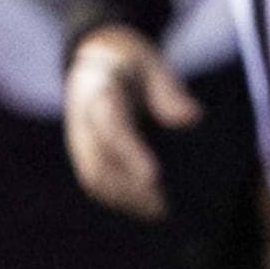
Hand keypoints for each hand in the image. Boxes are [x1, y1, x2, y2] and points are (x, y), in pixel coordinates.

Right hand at [63, 26, 196, 221]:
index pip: (112, 128)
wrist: (90, 55)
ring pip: (95, 177)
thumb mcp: (150, 60)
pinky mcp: (82, 150)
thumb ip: (167, 88)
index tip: (154, 177)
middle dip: (130, 188)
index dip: (130, 155)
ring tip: (160, 213)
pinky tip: (145, 207)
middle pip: (99, 162)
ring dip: (125, 199)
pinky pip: (95, 180)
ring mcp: (79, 138)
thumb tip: (190, 118)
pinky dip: (118, 198)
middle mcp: (83, 120)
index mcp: (98, 92)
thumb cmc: (127, 58)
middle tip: (165, 207)